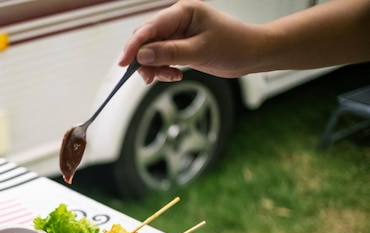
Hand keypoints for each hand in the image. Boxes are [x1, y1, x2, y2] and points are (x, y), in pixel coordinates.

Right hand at [118, 0, 260, 82]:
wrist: (251, 54)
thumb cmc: (233, 46)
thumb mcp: (199, 51)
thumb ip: (169, 53)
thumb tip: (142, 55)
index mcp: (182, 12)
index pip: (149, 28)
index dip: (134, 45)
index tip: (124, 62)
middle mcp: (177, 21)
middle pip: (146, 39)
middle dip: (143, 59)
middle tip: (147, 77)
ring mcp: (177, 34)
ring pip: (152, 51)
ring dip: (154, 67)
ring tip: (166, 77)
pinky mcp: (180, 47)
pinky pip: (161, 58)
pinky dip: (163, 69)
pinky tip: (174, 75)